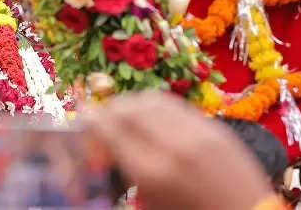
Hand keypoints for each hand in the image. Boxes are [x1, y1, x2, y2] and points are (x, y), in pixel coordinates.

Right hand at [88, 91, 271, 209]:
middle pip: (130, 109)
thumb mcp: (152, 203)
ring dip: (133, 102)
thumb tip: (109, 145)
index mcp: (153, 172)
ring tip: (125, 111)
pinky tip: (151, 114)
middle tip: (102, 114)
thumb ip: (130, 171)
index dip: (94, 120)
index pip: (113, 131)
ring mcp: (198, 133)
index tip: (85, 116)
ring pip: (153, 100)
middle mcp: (173, 146)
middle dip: (110, 108)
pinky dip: (157, 105)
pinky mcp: (215, 128)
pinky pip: (177, 105)